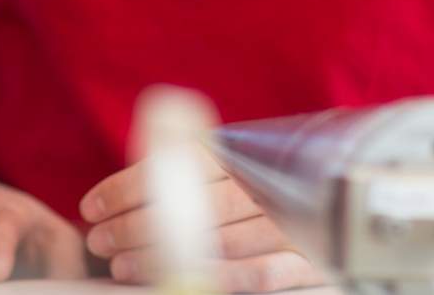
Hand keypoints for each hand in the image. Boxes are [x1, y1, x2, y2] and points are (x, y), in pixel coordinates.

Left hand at [82, 155, 321, 290]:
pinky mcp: (311, 260)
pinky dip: (219, 280)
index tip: (90, 206)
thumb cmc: (261, 186)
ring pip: (217, 242)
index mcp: (242, 152)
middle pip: (191, 206)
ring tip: (119, 266)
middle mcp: (268, 184)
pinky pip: (259, 274)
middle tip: (98, 241)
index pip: (175, 166)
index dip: (127, 187)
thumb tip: (116, 197)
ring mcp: (292, 223)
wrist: (343, 198)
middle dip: (135, 226)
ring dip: (161, 257)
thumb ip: (186, 173)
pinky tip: (183, 283)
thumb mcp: (227, 167)